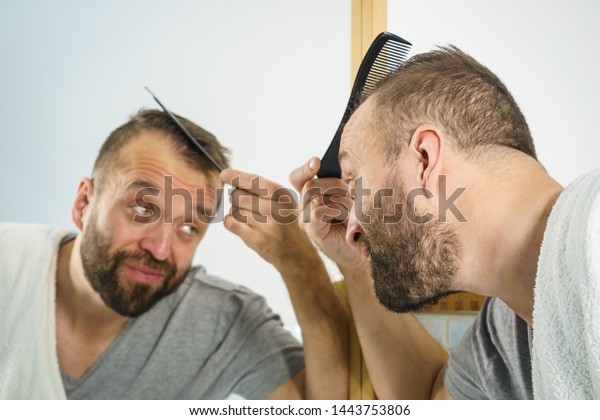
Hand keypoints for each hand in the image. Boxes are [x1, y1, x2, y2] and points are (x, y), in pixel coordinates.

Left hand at [220, 169, 320, 273]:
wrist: (297, 254)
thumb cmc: (287, 225)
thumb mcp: (285, 204)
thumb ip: (264, 191)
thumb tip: (233, 181)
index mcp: (284, 197)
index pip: (256, 182)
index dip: (237, 177)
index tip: (224, 174)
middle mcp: (276, 210)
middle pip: (240, 196)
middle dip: (236, 198)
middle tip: (244, 204)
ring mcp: (266, 226)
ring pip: (235, 210)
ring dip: (235, 212)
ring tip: (248, 218)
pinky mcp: (257, 240)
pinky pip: (231, 223)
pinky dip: (230, 221)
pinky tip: (240, 224)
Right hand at [289, 157, 368, 272]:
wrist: (365, 248)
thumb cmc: (358, 220)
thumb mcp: (351, 196)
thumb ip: (341, 183)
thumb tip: (338, 172)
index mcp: (312, 194)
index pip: (298, 177)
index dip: (305, 168)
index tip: (316, 161)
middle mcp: (305, 205)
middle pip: (309, 184)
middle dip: (332, 186)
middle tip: (350, 194)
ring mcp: (306, 219)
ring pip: (312, 197)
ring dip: (336, 200)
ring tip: (350, 210)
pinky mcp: (312, 231)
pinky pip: (314, 213)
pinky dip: (329, 210)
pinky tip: (341, 215)